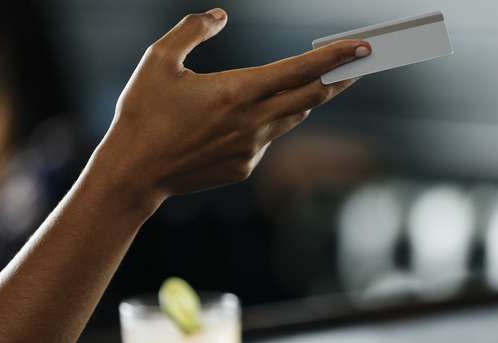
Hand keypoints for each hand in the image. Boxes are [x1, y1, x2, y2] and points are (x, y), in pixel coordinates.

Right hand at [97, 8, 370, 203]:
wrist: (134, 172)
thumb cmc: (143, 113)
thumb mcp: (159, 59)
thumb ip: (193, 30)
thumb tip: (220, 16)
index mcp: (238, 90)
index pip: (301, 70)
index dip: (336, 57)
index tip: (363, 48)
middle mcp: (253, 121)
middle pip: (312, 96)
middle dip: (340, 78)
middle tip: (361, 64)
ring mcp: (252, 148)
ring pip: (293, 117)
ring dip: (306, 98)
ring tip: (317, 83)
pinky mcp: (245, 167)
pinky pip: (268, 139)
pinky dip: (268, 123)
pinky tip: (249, 119)